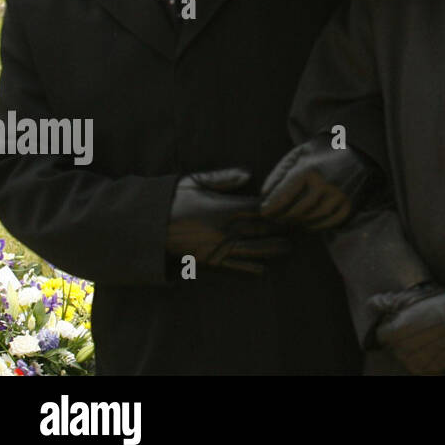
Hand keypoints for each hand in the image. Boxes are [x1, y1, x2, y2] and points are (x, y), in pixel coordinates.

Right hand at [165, 168, 291, 274]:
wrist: (145, 228)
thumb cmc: (170, 199)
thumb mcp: (193, 181)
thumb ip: (221, 178)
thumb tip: (248, 174)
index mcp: (221, 209)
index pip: (257, 208)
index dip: (277, 208)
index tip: (293, 206)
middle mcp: (222, 230)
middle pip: (259, 229)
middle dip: (280, 228)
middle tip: (300, 227)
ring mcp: (215, 248)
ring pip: (251, 250)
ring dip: (271, 249)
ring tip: (289, 248)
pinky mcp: (207, 262)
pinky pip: (232, 267)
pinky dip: (248, 269)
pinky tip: (262, 270)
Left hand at [259, 137, 385, 228]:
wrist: (358, 150)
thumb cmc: (323, 151)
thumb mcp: (298, 154)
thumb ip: (279, 173)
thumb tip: (264, 196)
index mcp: (309, 170)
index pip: (282, 198)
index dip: (270, 208)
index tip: (264, 212)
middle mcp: (325, 185)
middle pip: (295, 212)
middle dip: (282, 217)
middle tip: (276, 217)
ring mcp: (339, 197)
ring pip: (311, 220)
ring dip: (298, 222)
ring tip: (291, 219)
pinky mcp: (350, 205)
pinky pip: (329, 224)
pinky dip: (316, 226)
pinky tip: (309, 221)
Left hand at [369, 284, 444, 373]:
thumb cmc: (438, 304)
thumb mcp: (410, 297)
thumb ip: (386, 303)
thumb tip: (370, 303)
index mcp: (393, 334)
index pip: (380, 333)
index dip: (390, 324)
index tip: (401, 318)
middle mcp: (401, 352)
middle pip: (393, 346)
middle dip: (401, 337)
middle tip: (418, 325)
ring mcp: (416, 363)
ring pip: (407, 356)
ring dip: (413, 348)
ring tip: (428, 334)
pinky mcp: (430, 370)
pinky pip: (421, 364)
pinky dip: (426, 356)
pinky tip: (436, 343)